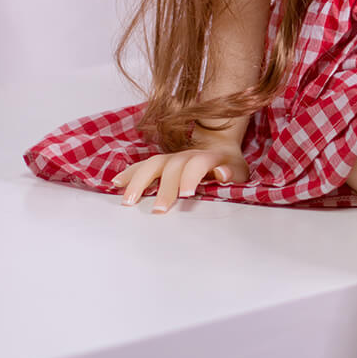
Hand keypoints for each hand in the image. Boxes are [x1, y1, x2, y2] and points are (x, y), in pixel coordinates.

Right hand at [110, 129, 249, 212]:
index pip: (197, 164)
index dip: (191, 177)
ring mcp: (171, 157)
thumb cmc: (230, 167)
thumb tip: (223, 173)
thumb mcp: (240, 171)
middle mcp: (186, 155)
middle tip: (159, 210)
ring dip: (139, 181)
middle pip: (171, 167)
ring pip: (152, 165)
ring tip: (129, 201)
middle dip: (164, 188)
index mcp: (208, 157)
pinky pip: (142, 166)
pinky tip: (116, 184)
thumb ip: (232, 173)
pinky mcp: (160, 162)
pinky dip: (129, 173)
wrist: (219, 147)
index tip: (186, 194)